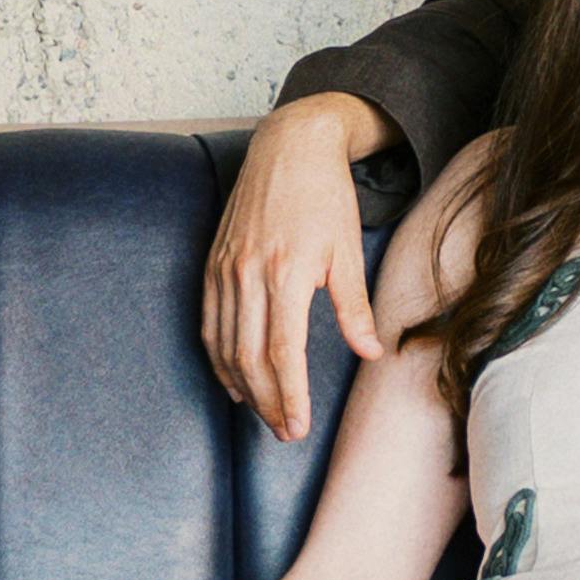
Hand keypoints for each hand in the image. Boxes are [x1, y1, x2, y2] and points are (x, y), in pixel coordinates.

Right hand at [202, 95, 390, 436]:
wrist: (288, 147)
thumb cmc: (325, 196)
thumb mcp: (349, 250)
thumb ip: (355, 306)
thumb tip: (371, 352)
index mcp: (287, 273)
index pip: (283, 353)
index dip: (288, 395)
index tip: (296, 426)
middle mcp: (249, 274)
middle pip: (250, 358)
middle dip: (266, 402)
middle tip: (284, 432)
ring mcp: (224, 270)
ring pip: (224, 345)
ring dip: (241, 387)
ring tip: (263, 414)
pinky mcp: (212, 264)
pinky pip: (209, 323)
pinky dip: (218, 358)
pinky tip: (233, 379)